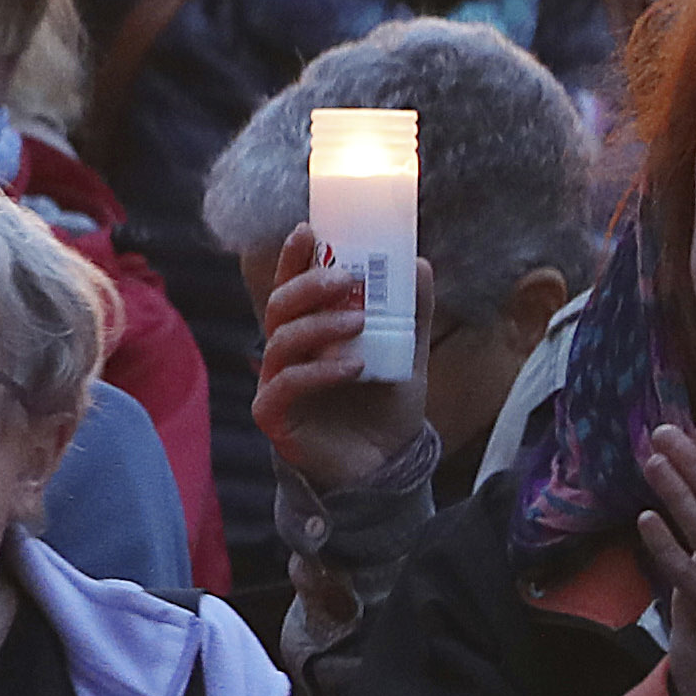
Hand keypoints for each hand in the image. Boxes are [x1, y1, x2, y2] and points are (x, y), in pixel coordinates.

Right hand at [250, 224, 432, 496]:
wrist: (383, 467)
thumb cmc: (384, 406)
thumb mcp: (405, 352)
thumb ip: (410, 312)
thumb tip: (420, 265)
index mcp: (308, 332)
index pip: (292, 286)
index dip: (293, 257)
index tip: (308, 229)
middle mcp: (284, 353)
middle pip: (279, 307)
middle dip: (308, 286)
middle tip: (346, 278)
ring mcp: (274, 384)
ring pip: (280, 341)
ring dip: (319, 324)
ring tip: (359, 321)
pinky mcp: (275, 416)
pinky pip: (285, 385)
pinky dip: (318, 371)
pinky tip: (352, 367)